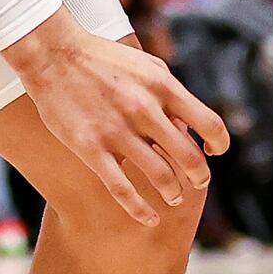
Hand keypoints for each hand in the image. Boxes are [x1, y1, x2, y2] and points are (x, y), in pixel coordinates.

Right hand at [8, 11, 230, 226]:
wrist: (54, 55)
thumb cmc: (104, 59)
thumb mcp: (147, 66)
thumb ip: (170, 93)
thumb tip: (188, 123)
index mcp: (163, 87)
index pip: (209, 124)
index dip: (219, 143)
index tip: (213, 152)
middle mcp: (145, 110)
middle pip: (188, 157)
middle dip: (199, 176)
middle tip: (198, 182)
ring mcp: (117, 131)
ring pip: (160, 176)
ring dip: (173, 193)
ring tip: (174, 197)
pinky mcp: (91, 148)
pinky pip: (121, 188)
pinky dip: (140, 209)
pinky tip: (150, 218)